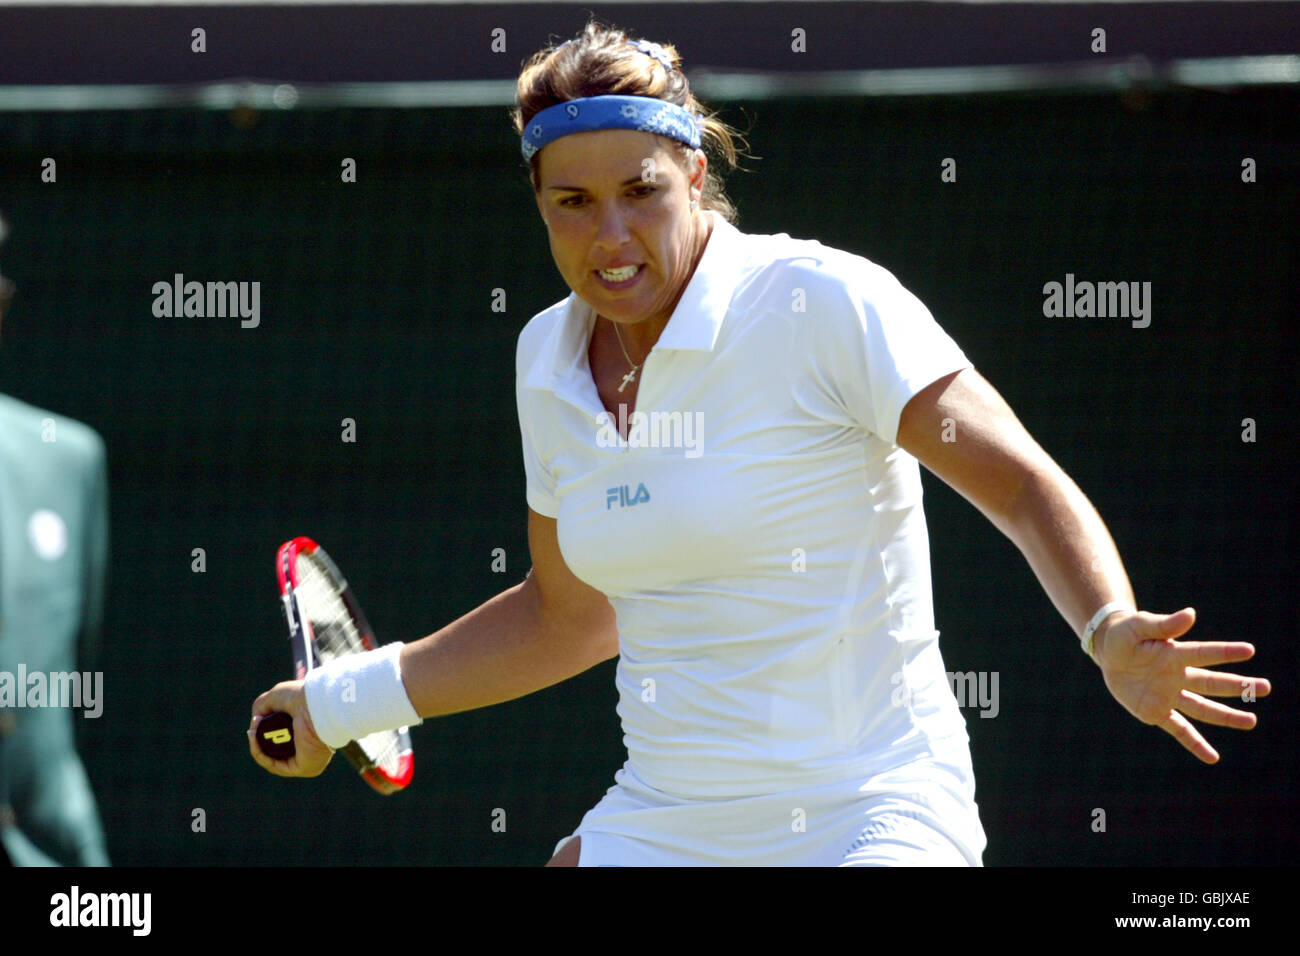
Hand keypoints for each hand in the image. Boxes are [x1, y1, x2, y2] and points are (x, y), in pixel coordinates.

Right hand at [247, 680, 334, 777]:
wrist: (316, 703)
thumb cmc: (302, 697)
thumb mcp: (276, 698)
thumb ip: (262, 706)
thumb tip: (255, 722)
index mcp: (309, 731)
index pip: (283, 737)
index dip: (265, 732)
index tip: (257, 720)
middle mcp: (309, 747)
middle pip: (276, 749)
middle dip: (259, 740)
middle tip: (252, 730)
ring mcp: (307, 759)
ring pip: (273, 759)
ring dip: (257, 747)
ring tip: (252, 732)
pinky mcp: (303, 767)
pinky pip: (275, 766)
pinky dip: (261, 754)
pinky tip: (255, 740)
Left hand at [1092, 607, 1270, 763]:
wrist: (1109, 651)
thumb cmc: (1126, 633)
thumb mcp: (1139, 625)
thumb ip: (1164, 623)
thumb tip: (1191, 614)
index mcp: (1175, 654)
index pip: (1204, 653)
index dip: (1225, 652)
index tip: (1249, 650)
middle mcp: (1178, 676)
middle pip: (1211, 684)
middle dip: (1238, 686)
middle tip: (1265, 687)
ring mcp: (1169, 696)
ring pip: (1203, 709)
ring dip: (1226, 716)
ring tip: (1251, 721)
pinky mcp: (1156, 712)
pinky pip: (1178, 730)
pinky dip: (1194, 744)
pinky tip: (1212, 758)